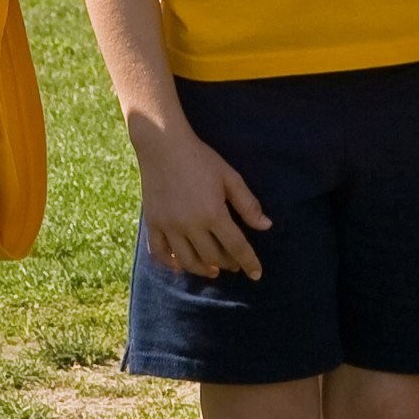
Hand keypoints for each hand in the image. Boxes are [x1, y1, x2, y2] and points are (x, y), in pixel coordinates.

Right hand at [134, 124, 270, 278]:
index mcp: (213, 213)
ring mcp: (169, 226)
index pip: (236, 247)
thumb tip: (266, 226)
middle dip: (227, 264)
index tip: (256, 274)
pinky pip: (159, 253)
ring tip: (213, 270)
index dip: (249, 262)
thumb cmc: (200, 158)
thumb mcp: (230, 177)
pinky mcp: (152, 223)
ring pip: (187, 261)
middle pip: (212, 257)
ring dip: (202, 269)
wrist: (163, 144)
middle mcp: (190, 225)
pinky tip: (180, 266)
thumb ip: (248, 204)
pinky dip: (170, 264)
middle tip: (234, 264)